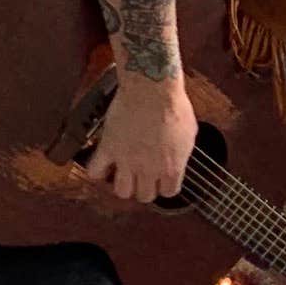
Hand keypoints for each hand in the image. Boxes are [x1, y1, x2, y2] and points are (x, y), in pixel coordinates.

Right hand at [84, 71, 197, 205]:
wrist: (152, 88)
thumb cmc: (173, 105)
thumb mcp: (189, 133)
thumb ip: (182, 152)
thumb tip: (179, 157)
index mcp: (172, 167)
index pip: (168, 192)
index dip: (164, 185)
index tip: (161, 179)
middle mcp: (149, 169)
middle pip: (144, 196)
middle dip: (144, 187)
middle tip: (142, 176)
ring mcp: (127, 161)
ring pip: (122, 192)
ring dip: (123, 184)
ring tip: (124, 174)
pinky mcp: (108, 148)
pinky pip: (95, 171)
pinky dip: (97, 171)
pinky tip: (103, 165)